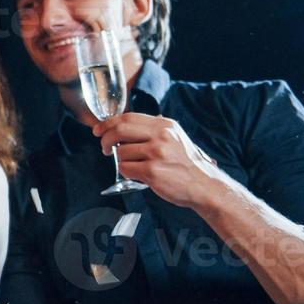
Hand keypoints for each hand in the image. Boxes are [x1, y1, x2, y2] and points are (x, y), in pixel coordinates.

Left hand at [93, 112, 221, 209]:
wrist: (204, 185)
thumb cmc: (186, 164)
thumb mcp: (175, 137)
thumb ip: (153, 130)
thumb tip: (124, 125)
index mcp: (164, 125)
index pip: (128, 117)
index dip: (108, 123)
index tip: (98, 130)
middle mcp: (161, 136)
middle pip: (119, 130)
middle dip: (105, 140)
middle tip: (105, 148)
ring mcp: (157, 153)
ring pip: (121, 152)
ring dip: (121, 161)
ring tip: (134, 166)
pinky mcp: (153, 171)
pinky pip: (125, 168)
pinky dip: (126, 172)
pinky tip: (138, 175)